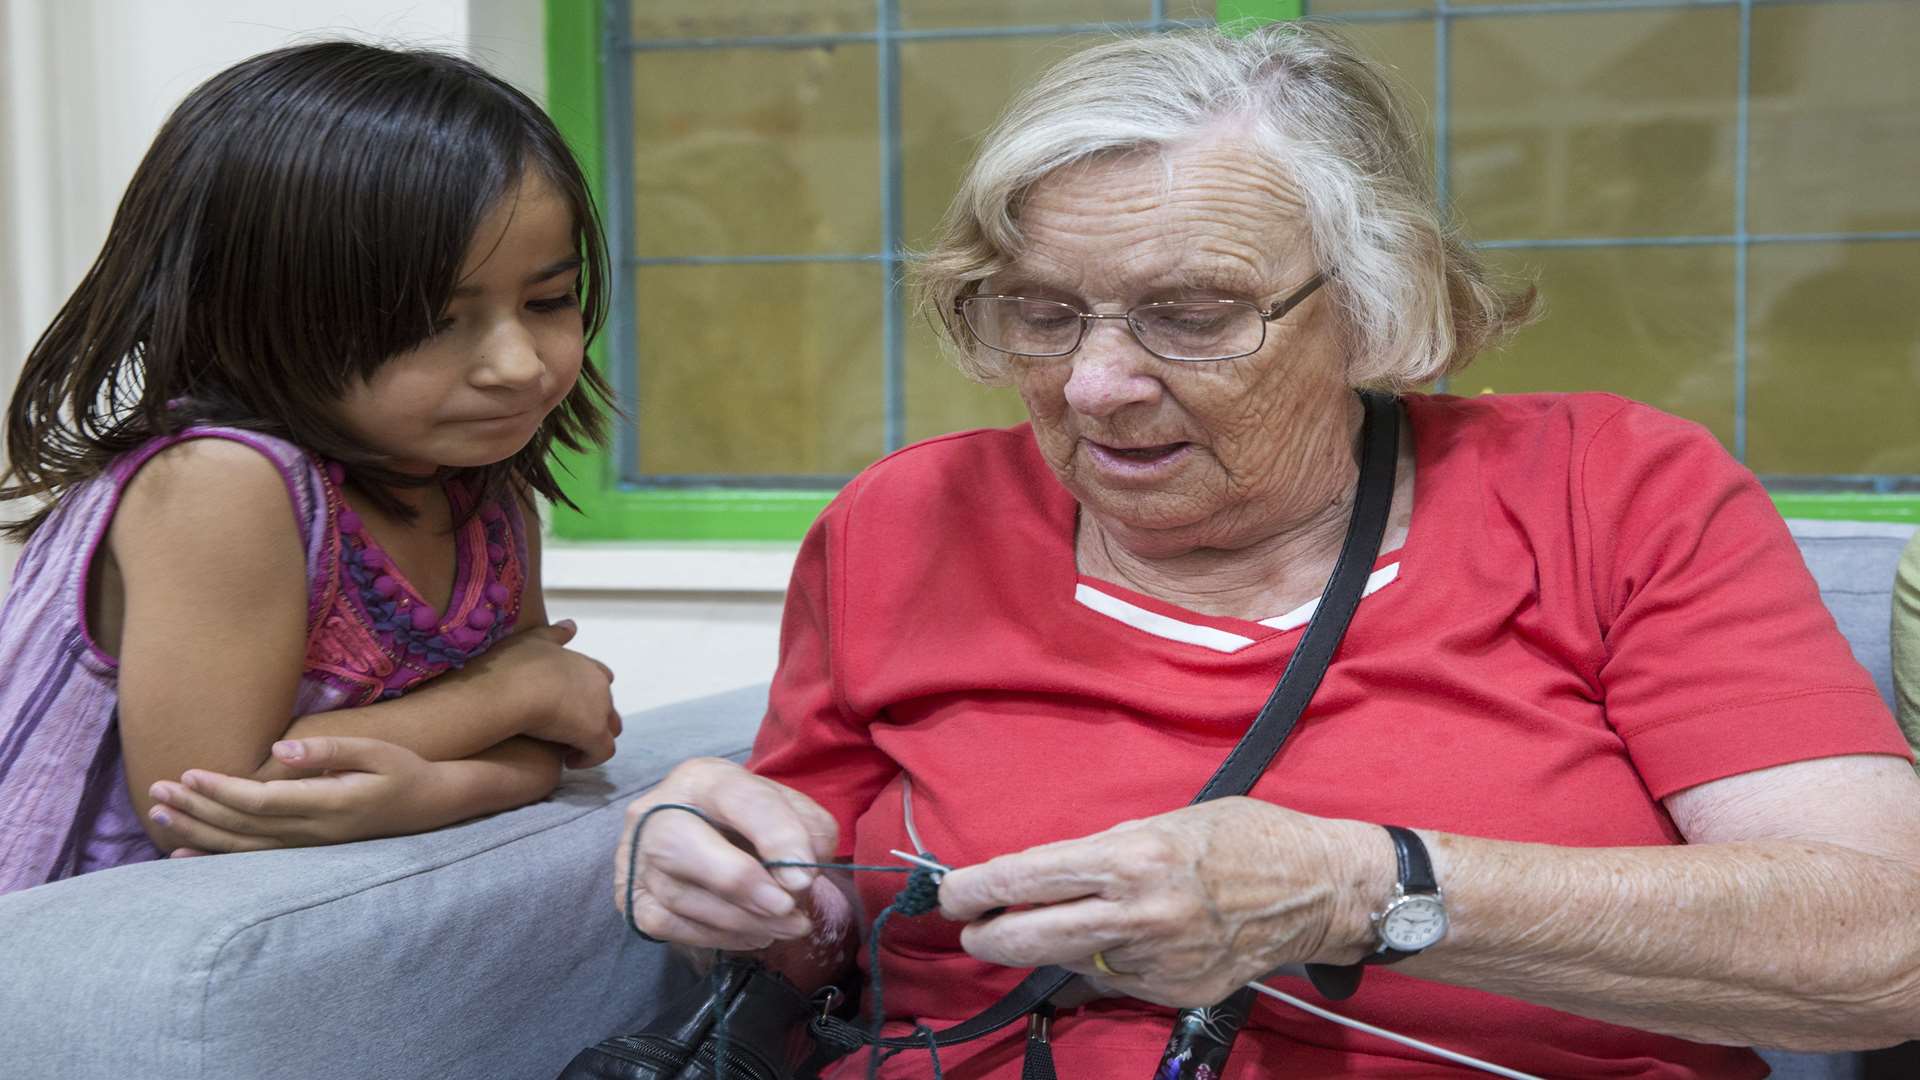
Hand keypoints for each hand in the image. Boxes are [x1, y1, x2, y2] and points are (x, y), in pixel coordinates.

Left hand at [147, 736, 452, 855]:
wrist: (430, 808)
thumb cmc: (403, 772)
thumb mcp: (377, 751)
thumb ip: (330, 751)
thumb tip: (281, 749)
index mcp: (329, 805)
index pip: (263, 802)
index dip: (222, 791)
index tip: (188, 774)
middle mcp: (313, 833)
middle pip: (243, 826)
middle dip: (197, 809)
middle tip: (157, 791)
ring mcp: (308, 848)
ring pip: (241, 846)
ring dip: (198, 832)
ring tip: (160, 815)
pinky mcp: (305, 852)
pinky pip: (252, 859)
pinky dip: (215, 856)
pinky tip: (184, 853)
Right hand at [469, 619, 620, 767]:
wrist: (512, 690)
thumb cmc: (514, 665)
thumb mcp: (534, 640)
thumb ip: (554, 634)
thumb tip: (571, 625)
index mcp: (586, 665)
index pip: (601, 678)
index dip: (586, 693)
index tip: (568, 703)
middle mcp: (599, 686)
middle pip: (607, 705)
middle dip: (592, 717)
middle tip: (567, 730)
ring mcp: (600, 710)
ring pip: (608, 729)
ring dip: (592, 739)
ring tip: (568, 748)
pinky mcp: (594, 735)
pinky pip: (602, 752)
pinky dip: (589, 758)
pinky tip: (569, 761)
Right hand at [616, 758, 853, 971]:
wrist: (695, 832)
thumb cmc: (744, 819)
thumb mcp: (781, 806)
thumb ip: (805, 828)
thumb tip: (804, 870)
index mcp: (701, 778)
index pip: (736, 797)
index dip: (773, 836)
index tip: (805, 876)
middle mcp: (654, 812)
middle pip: (678, 845)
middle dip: (740, 884)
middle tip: (788, 908)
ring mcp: (633, 857)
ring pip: (677, 896)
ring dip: (741, 921)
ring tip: (788, 927)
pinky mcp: (630, 899)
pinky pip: (667, 927)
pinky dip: (718, 937)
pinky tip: (755, 935)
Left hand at [937, 798, 1389, 1007]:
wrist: (1319, 890)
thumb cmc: (1245, 838)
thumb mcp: (1164, 823)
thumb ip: (1104, 854)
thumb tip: (1047, 878)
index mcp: (1131, 857)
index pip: (1027, 878)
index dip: (976, 889)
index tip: (949, 893)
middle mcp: (1138, 913)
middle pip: (1028, 936)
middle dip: (986, 935)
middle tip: (969, 927)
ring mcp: (1156, 960)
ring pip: (1069, 960)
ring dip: (1047, 946)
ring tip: (1040, 927)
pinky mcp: (1174, 991)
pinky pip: (1116, 978)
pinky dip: (1104, 960)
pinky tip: (1119, 939)